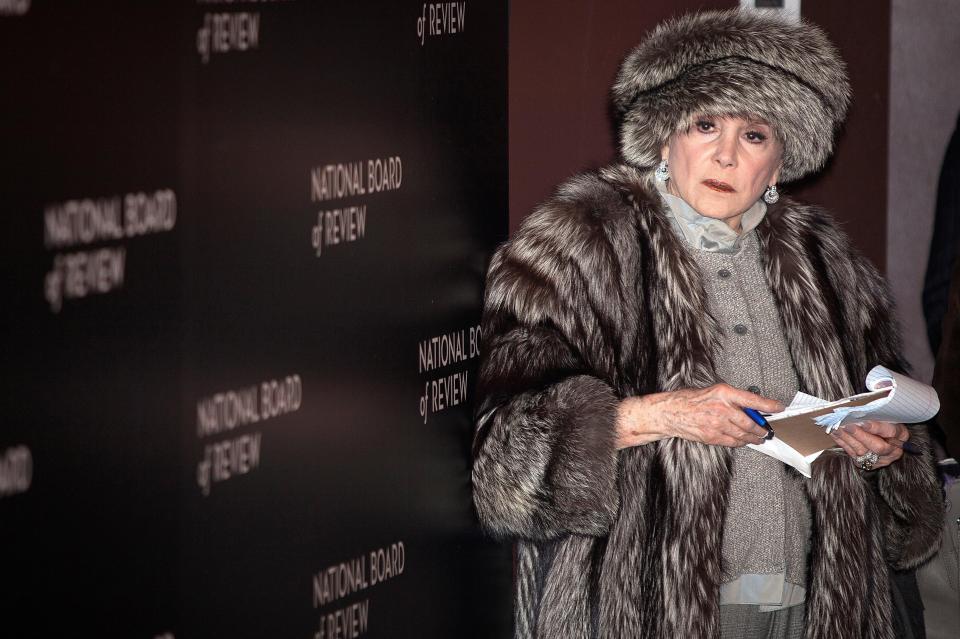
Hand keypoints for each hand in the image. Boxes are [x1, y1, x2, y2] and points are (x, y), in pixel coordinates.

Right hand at [615, 384, 783, 448]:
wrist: (670, 413)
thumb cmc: (689, 400)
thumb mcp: (713, 391)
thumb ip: (731, 398)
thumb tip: (750, 407)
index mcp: (723, 393)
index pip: (752, 400)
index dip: (768, 405)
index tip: (779, 408)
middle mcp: (722, 409)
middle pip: (750, 422)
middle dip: (762, 428)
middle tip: (768, 430)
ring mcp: (717, 424)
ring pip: (743, 435)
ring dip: (754, 438)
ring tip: (759, 438)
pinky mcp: (712, 436)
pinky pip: (732, 442)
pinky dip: (740, 442)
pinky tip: (744, 441)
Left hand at [830, 421, 907, 469]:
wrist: (881, 436)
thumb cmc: (882, 421)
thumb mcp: (885, 416)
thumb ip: (877, 414)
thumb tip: (862, 410)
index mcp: (901, 435)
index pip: (891, 432)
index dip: (878, 428)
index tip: (865, 423)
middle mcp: (893, 450)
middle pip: (878, 447)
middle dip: (861, 436)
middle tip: (848, 426)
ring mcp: (881, 459)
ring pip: (863, 451)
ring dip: (848, 439)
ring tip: (837, 428)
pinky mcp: (867, 463)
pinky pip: (853, 454)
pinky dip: (843, 443)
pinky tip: (835, 434)